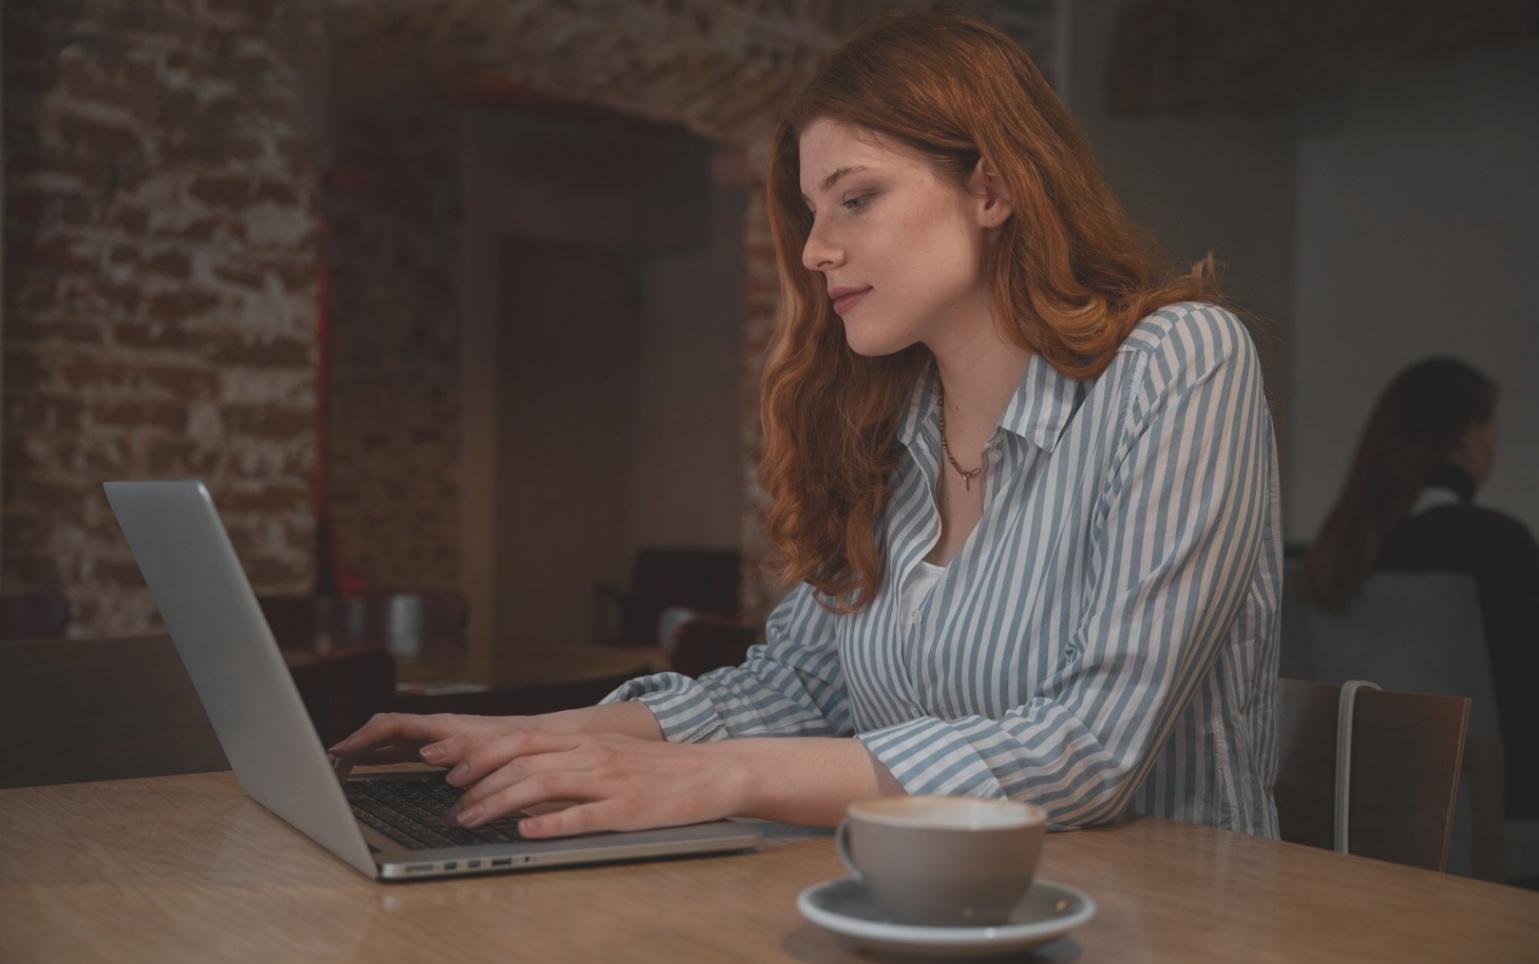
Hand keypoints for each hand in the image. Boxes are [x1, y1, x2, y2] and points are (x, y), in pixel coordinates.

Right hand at [327, 712, 539, 776]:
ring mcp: (440, 741)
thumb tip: (429, 754)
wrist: (546, 743)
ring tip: (340, 766)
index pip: (393, 725)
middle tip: (329, 761)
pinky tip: (372, 770)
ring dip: (366, 751)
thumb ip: (462, 750)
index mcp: (444, 727)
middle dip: (356, 743)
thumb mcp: (491, 747)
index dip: (364, 737)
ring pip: (394, 742)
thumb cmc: (522, 743)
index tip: (338, 751)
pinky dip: (384, 758)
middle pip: (387, 732)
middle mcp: (438, 731)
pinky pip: (406, 752)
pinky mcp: (446, 753)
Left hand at [428, 729, 746, 838]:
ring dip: (499, 803)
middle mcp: (592, 754)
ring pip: (541, 784)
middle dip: (479, 784)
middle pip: (522, 762)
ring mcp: (609, 780)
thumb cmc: (662, 768)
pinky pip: (581, 814)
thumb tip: (526, 779)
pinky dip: (548, 822)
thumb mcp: (613, 754)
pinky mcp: (627, 807)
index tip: (453, 773)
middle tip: (454, 806)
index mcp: (586, 740)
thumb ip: (573, 761)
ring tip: (473, 820)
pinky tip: (526, 830)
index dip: (481, 756)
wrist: (714, 771)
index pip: (520, 741)